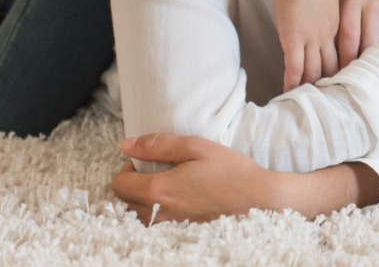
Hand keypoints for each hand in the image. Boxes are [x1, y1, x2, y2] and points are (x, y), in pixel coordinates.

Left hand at [114, 134, 274, 223]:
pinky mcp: (180, 235)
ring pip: (138, 216)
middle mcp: (159, 215)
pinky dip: (157, 212)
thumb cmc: (230, 171)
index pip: (119, 184)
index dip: (128, 167)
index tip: (147, 160)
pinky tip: (179, 199)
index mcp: (160, 190)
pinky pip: (154, 225)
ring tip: (169, 183)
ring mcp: (170, 229)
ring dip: (144, 198)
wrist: (259, 201)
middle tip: (158, 169)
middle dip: (134, 183)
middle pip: (124, 202)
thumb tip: (126, 144)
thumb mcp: (195, 146)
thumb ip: (158, 145)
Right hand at [273, 0, 339, 92]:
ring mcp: (312, 37)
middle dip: (334, 83)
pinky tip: (290, 95)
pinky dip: (293, 83)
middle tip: (333, 100)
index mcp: (338, 20)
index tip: (345, 79)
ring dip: (314, 87)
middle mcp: (329, 33)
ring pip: (316, 70)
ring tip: (312, 104)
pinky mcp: (294, 38)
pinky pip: (294, 67)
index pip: (343, 51)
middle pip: (335, 65)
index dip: (344, 67)